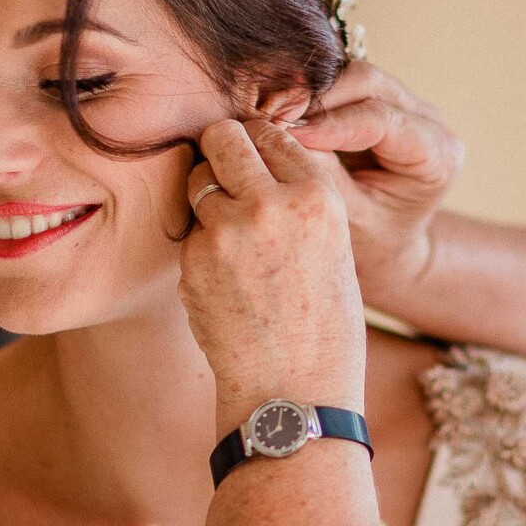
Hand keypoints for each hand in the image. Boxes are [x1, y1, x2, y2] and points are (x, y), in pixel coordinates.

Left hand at [182, 119, 367, 433]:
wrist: (294, 391)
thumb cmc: (323, 325)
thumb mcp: (335, 248)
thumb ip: (299, 200)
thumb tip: (255, 158)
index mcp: (317, 197)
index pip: (273, 133)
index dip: (260, 145)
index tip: (256, 161)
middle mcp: (272, 205)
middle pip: (224, 137)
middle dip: (221, 150)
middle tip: (225, 174)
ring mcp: (227, 232)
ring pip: (197, 180)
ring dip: (206, 197)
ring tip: (230, 236)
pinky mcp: (194, 261)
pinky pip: (189, 230)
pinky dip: (200, 244)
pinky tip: (224, 277)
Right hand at [287, 62, 462, 302]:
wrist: (387, 243)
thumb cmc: (374, 240)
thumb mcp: (354, 220)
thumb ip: (328, 179)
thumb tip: (290, 137)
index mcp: (438, 157)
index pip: (383, 121)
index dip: (331, 123)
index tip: (287, 132)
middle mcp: (430, 122)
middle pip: (371, 83)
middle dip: (318, 98)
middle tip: (271, 117)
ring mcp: (407, 104)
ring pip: (355, 75)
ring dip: (312, 92)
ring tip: (273, 114)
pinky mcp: (382, 99)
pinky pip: (344, 83)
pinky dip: (313, 95)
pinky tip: (283, 111)